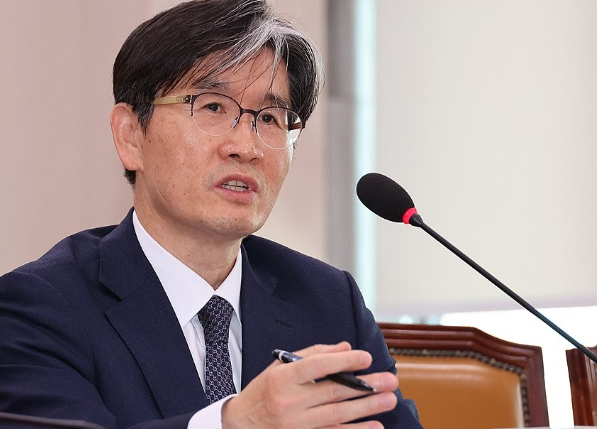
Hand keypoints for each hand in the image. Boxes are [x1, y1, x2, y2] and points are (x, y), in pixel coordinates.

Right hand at [222, 342, 398, 428]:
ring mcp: (297, 423)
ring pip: (338, 415)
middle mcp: (290, 401)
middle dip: (366, 386)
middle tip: (389, 380)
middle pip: (334, 392)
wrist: (242, 424)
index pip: (317, 366)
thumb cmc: (264, 390)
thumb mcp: (281, 365)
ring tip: (389, 400)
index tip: (366, 357)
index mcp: (283, 377)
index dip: (343, 362)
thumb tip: (346, 348)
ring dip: (367, 408)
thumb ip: (314, 354)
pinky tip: (375, 426)